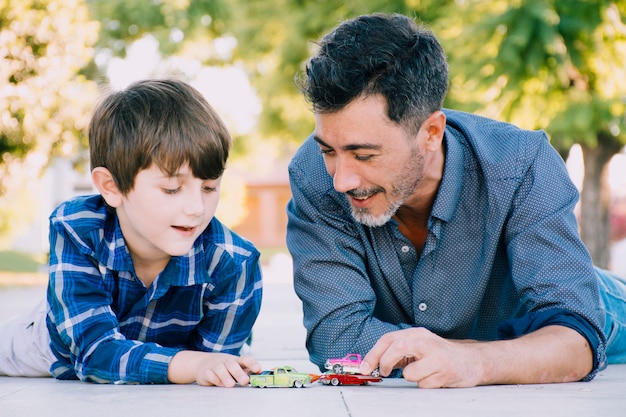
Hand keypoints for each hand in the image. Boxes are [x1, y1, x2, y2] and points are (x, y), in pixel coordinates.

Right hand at [169, 351, 261, 386]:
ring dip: (226, 376)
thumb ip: (247, 372)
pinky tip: (217, 382)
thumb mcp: (237, 367)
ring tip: (231, 385)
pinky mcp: (206, 372)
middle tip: (245, 381)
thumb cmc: (225, 367)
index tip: (258, 369)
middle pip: (233, 364)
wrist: (203, 363)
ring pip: (220, 369)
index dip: (252, 364)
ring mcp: (216, 366)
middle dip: (239, 373)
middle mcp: (226, 362)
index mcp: (237, 361)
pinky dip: (213, 377)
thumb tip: (260, 378)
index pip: (245, 359)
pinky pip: (209, 373)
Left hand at [360, 327, 482, 387]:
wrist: (472, 360)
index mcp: (417, 333)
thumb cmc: (440, 354)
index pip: (388, 339)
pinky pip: (423, 385)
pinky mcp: (446, 372)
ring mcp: (437, 356)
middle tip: (384, 372)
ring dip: (411, 378)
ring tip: (423, 373)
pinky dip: (424, 385)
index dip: (373, 354)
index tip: (365, 368)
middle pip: (397, 347)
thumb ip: (399, 352)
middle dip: (386, 363)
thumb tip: (373, 363)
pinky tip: (434, 378)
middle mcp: (427, 341)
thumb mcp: (419, 347)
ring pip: (409, 373)